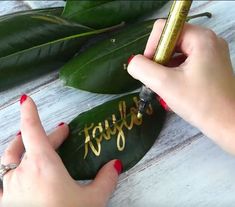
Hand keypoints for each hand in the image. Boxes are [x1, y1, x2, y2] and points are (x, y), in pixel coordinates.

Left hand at [0, 95, 121, 206]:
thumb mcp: (92, 201)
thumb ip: (106, 180)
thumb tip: (115, 165)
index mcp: (43, 165)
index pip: (32, 131)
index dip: (29, 112)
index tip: (26, 99)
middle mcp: (22, 172)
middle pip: (28, 143)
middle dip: (46, 135)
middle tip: (62, 133)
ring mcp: (9, 188)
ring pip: (12, 159)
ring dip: (24, 148)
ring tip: (35, 146)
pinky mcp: (5, 201)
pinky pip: (5, 178)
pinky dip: (14, 169)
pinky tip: (23, 175)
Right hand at [128, 20, 234, 153]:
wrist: (226, 124)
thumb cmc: (199, 103)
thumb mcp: (164, 84)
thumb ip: (142, 68)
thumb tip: (133, 62)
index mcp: (201, 38)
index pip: (165, 28)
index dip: (152, 47)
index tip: (151, 69)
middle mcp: (208, 40)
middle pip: (170, 40)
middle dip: (159, 59)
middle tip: (158, 79)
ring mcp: (211, 52)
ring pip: (177, 51)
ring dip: (165, 67)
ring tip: (166, 85)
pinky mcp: (211, 64)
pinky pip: (185, 60)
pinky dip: (175, 71)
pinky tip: (174, 86)